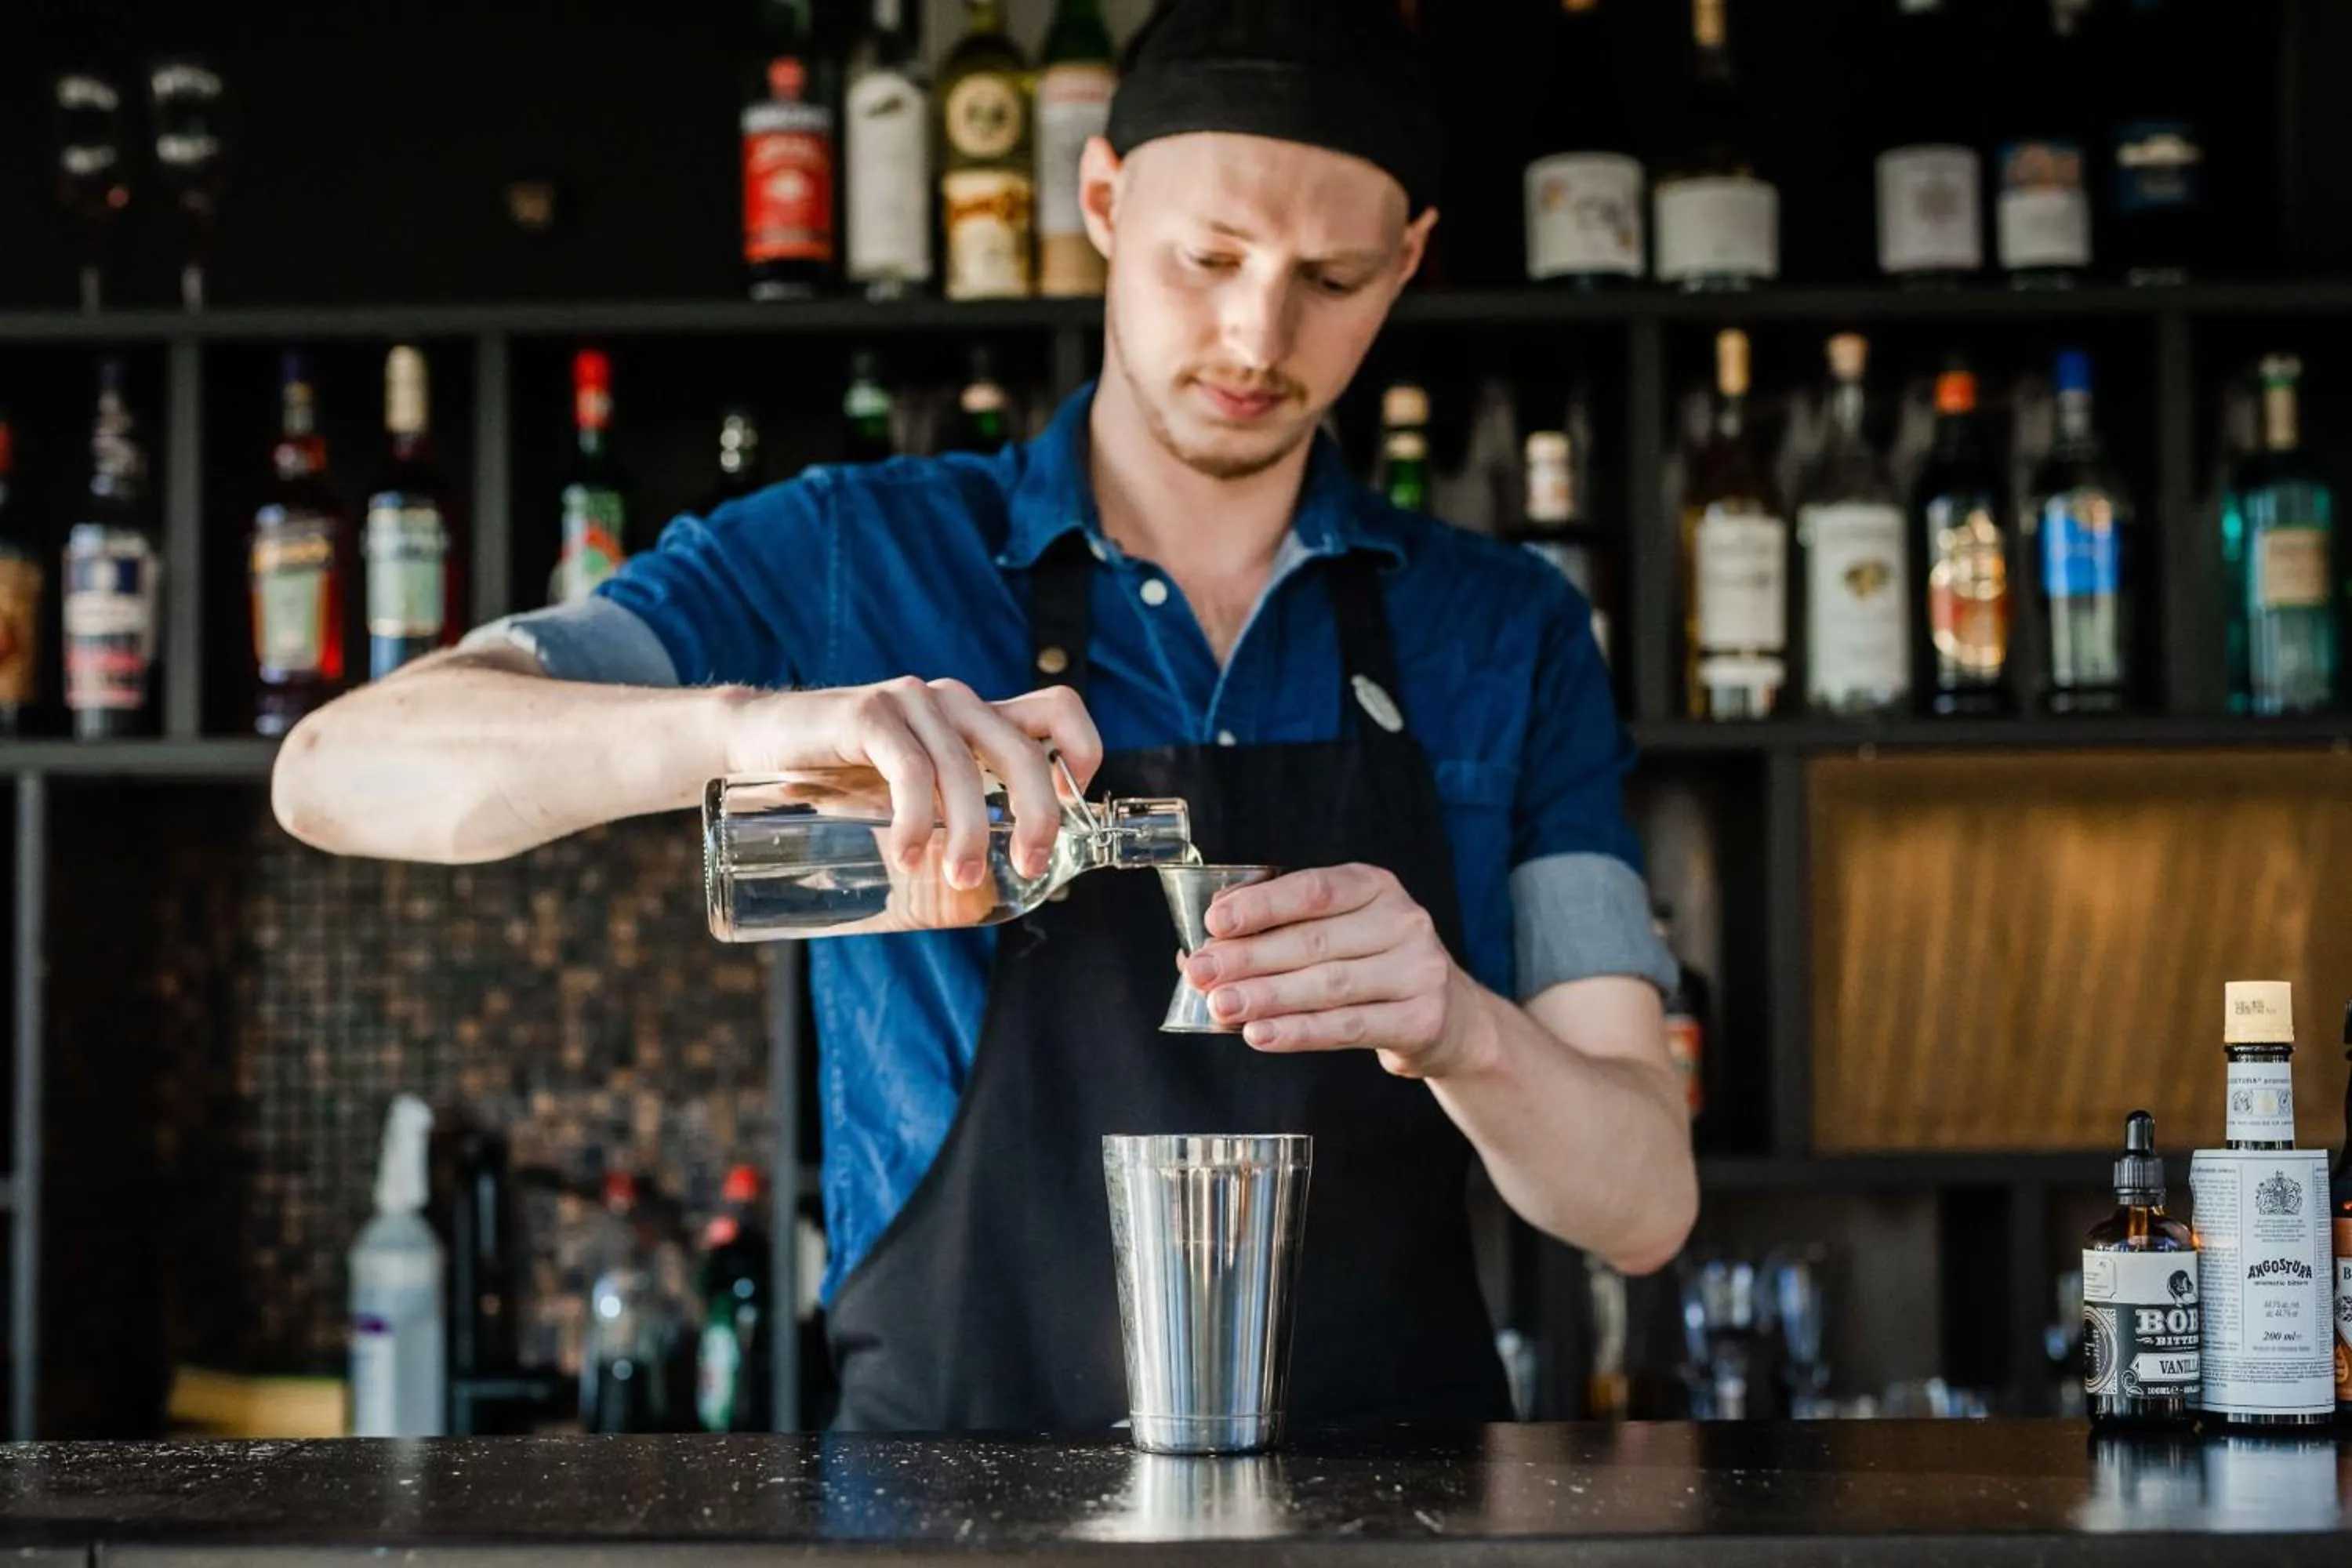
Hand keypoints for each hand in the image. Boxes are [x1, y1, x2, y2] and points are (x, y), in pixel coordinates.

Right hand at [722, 679, 1102, 888]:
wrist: (755, 743)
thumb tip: (993, 889)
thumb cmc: (840, 779)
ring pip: (965, 770)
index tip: (1072, 807)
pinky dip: (916, 819)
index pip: (1057, 709)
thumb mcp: (911, 794)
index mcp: (975, 718)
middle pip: (1025, 749)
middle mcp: (953, 702)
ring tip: (955, 877)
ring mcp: (911, 703)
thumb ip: (950, 816)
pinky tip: (908, 854)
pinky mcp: (867, 714)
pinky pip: (910, 769)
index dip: (1083, 752)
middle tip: (1025, 866)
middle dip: (1037, 815)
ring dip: (969, 833)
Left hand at [1182, 864, 1478, 1077]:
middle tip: (1199, 974)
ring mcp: (1418, 970)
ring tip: (1220, 1006)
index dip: (1261, 905)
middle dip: (1248, 958)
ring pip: (1328, 985)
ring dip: (1266, 997)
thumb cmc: (1371, 967)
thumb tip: (1199, 953)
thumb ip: (1276, 936)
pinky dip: (1299, 1031)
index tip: (1214, 923)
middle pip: (1313, 941)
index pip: (1313, 890)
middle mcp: (1402, 920)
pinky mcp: (1422, 1018)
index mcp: (1373, 886)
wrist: (1449, 1017)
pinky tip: (1260, 1034)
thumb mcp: (1336, 934)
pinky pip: (1349, 1027)